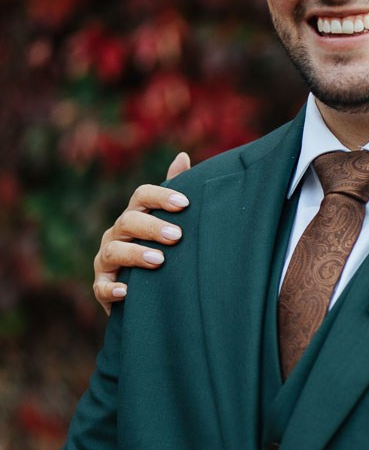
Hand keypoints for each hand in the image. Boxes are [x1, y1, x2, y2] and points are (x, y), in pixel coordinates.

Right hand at [94, 151, 190, 313]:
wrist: (150, 293)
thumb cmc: (162, 250)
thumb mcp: (171, 223)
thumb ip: (175, 191)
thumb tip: (182, 156)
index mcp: (135, 216)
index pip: (142, 197)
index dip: (161, 196)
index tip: (185, 203)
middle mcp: (117, 234)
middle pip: (128, 221)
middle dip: (152, 227)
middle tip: (177, 236)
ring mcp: (106, 260)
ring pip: (113, 251)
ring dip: (135, 255)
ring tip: (160, 261)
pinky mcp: (102, 287)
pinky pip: (101, 287)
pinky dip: (111, 289)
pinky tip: (126, 292)